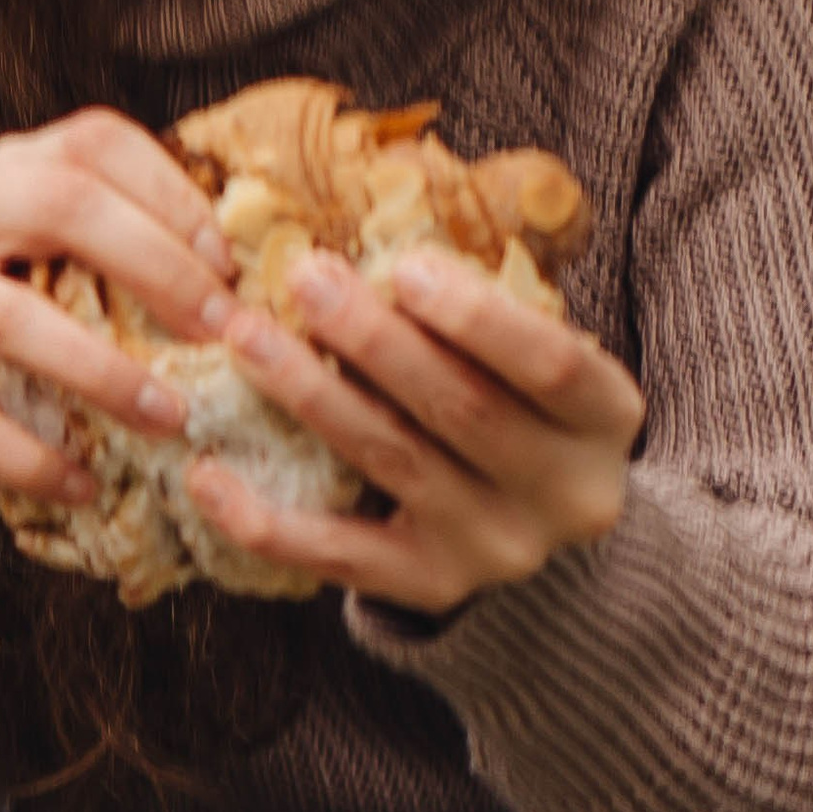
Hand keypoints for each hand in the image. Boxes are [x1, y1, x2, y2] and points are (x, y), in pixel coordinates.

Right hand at [0, 110, 238, 519]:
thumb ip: (94, 253)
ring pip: (11, 314)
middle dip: (158, 266)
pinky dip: (28, 456)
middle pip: (60, 202)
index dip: (172, 193)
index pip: (90, 142)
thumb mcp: (16, 264)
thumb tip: (238, 283)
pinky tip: (80, 485)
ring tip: (171, 419)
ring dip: (104, 372)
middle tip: (224, 332)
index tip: (229, 265)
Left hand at [183, 245, 641, 615]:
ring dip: (310, 395)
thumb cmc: (524, 409)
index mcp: (606, 420)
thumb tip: (381, 223)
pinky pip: (337, 555)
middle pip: (461, 409)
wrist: (547, 541)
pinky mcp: (429, 588)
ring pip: (393, 463)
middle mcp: (565, 495)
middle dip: (373, 340)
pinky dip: (265, 517)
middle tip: (302, 276)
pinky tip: (206, 471)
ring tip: (244, 336)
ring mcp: (497, 550)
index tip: (403, 264)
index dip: (478, 318)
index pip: (554, 365)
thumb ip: (487, 309)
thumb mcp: (542, 360)